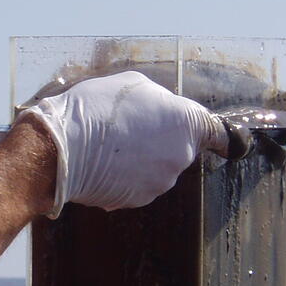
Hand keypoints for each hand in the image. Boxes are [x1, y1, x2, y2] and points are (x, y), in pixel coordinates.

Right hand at [18, 70, 224, 216]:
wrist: (61, 150)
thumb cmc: (95, 109)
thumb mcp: (132, 85)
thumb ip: (160, 101)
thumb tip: (164, 113)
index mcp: (185, 124)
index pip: (216, 133)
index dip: (219, 135)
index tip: (224, 141)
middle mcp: (180, 157)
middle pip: (178, 149)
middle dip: (159, 141)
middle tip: (128, 128)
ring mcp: (159, 183)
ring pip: (155, 168)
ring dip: (140, 160)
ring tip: (109, 145)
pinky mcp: (136, 200)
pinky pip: (136, 185)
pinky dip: (124, 177)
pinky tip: (101, 163)